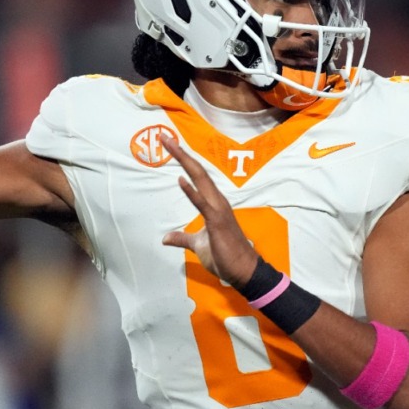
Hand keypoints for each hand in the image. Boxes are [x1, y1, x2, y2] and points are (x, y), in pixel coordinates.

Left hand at [160, 135, 257, 287]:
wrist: (242, 271)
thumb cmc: (223, 256)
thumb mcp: (197, 245)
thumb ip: (182, 238)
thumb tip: (166, 238)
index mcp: (213, 203)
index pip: (196, 176)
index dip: (183, 160)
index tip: (170, 145)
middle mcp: (217, 201)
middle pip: (197, 171)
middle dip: (181, 153)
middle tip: (165, 137)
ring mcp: (218, 209)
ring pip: (200, 180)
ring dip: (185, 162)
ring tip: (171, 146)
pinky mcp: (217, 222)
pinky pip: (202, 204)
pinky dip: (191, 192)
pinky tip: (181, 180)